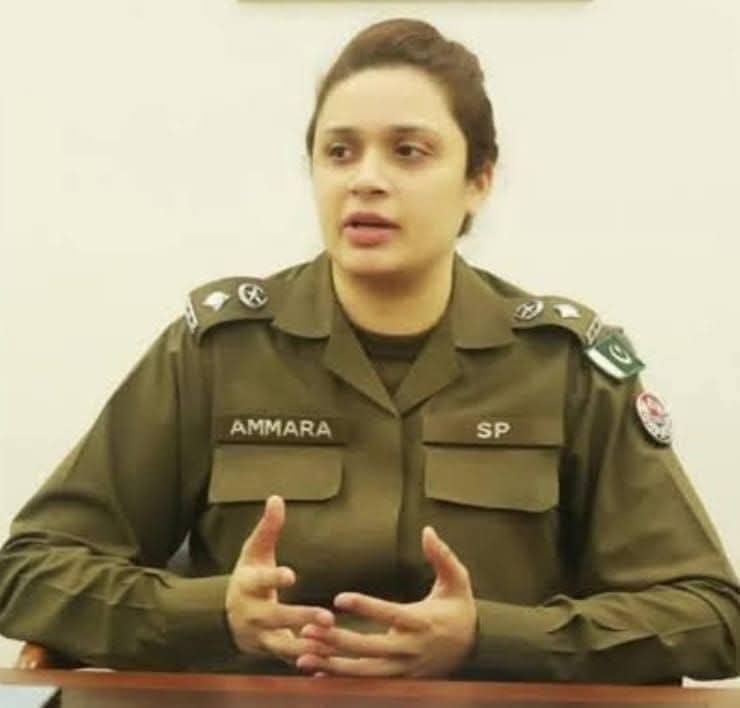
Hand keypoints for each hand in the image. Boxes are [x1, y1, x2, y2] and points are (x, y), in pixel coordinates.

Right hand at [225, 495, 334, 664]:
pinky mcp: (271, 651)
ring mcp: (261, 636)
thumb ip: (268, 528)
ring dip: (306, 645)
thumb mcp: (254, 551)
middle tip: (327, 617)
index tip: (291, 575)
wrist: (228, 616)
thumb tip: (276, 498)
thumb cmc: (249, 576)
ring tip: (330, 640)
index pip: (261, 580)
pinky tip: (327, 659)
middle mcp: (253, 613)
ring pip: (283, 646)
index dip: (274, 578)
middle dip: (300, 618)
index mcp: (248, 584)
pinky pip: (289, 659)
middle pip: (276, 617)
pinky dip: (305, 660)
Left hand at [296, 526, 476, 677]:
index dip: (365, 606)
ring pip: (364, 671)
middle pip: (370, 647)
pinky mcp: (399, 680)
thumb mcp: (458, 579)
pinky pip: (366, 683)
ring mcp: (403, 668)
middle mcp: (410, 648)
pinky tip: (316, 675)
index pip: (390, 613)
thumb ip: (442, 555)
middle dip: (337, 640)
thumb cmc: (460, 607)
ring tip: (303, 655)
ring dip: (331, 664)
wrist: (476, 648)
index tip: (338, 598)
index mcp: (422, 621)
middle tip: (308, 628)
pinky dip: (341, 680)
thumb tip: (428, 530)